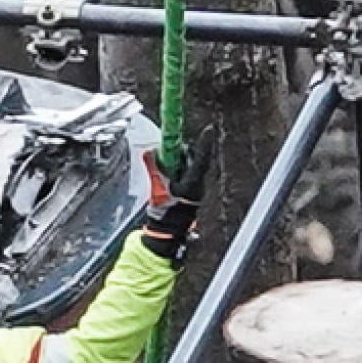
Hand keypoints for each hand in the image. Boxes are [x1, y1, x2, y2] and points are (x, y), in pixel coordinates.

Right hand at [140, 126, 214, 264]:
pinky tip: (165, 177)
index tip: (209, 129)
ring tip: (162, 169)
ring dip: (175, 163)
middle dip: (180, 152)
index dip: (205, 143)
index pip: (200, 159)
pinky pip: (184, 174)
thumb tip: (152, 152)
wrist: (167, 233)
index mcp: (193, 182)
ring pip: (188, 167)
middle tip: (166, 152)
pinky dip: (175, 170)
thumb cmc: (165, 214)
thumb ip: (155, 168)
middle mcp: (198, 184)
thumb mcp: (157, 188)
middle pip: (193, 159)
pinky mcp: (189, 191)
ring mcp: (195, 188)